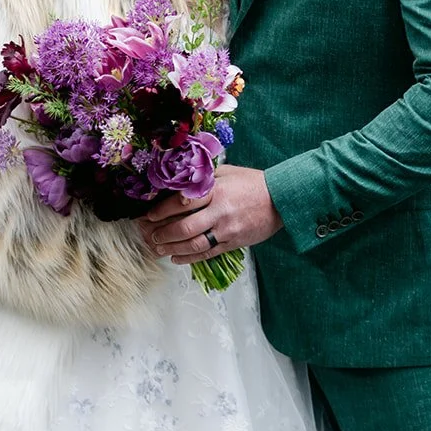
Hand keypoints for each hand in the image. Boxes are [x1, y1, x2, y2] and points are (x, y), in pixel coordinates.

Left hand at [137, 165, 282, 264]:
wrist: (281, 199)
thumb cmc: (252, 183)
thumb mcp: (227, 172)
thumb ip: (204, 179)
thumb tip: (179, 184)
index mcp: (216, 190)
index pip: (182, 202)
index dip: (162, 210)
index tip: (149, 215)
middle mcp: (219, 211)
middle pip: (184, 227)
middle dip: (163, 233)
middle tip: (150, 235)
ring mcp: (226, 229)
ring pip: (193, 244)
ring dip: (172, 248)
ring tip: (159, 249)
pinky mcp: (233, 243)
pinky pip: (207, 254)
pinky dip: (189, 258)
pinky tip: (177, 258)